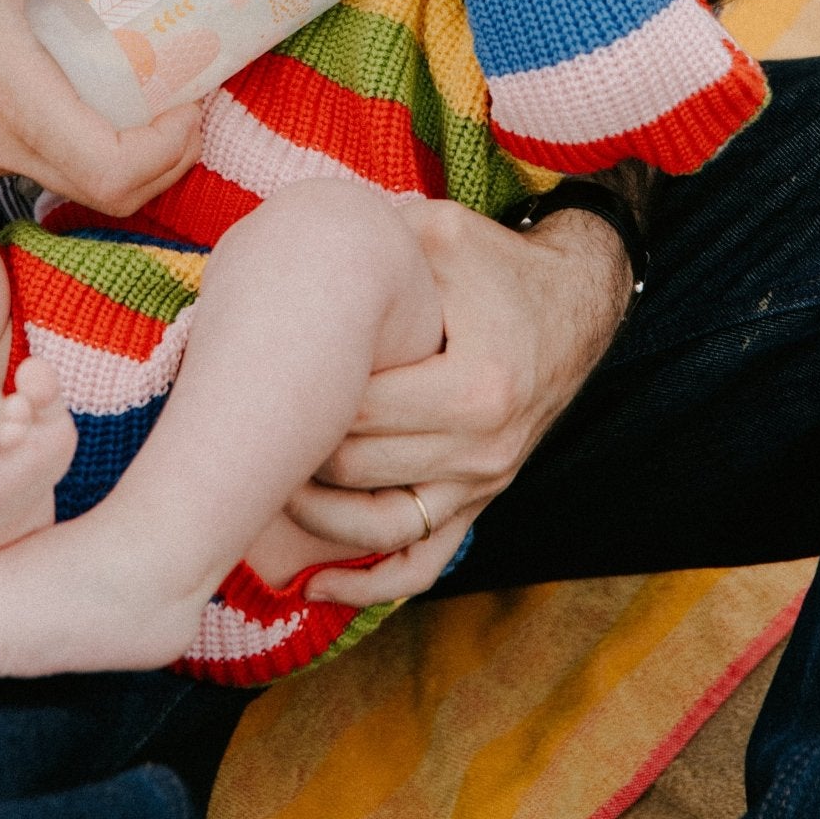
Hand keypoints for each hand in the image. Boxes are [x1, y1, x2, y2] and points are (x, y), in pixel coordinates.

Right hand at [0, 0, 201, 208]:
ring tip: (149, 100)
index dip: (170, 151)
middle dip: (164, 160)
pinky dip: (79, 148)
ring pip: (70, 186)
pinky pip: (35, 168)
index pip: (111, 171)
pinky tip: (86, 98)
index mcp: (10, 98)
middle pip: (104, 193)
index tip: (192, 104)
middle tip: (188, 108)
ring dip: (125, 158)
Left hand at [286, 200, 629, 603]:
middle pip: (359, 466)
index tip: (261, 366)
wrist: (574, 303)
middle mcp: (484, 447)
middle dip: (297, 446)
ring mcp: (483, 484)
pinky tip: (313, 585)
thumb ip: (377, 239)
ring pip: (380, 527)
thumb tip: (297, 242)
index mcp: (476, 386)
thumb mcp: (443, 233)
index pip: (361, 408)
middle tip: (245, 418)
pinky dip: (368, 584)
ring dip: (315, 514)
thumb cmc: (498, 264)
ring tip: (265, 482)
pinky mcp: (479, 503)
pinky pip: (421, 563)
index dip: (304, 391)